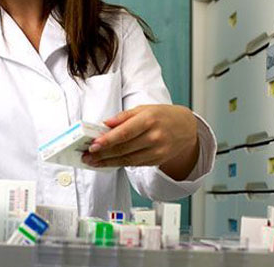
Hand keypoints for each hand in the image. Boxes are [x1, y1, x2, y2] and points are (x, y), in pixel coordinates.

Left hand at [82, 104, 199, 179]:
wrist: (186, 127)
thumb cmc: (162, 115)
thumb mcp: (143, 109)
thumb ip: (123, 117)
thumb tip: (105, 124)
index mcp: (149, 120)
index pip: (124, 133)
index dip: (107, 141)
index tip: (93, 145)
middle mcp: (154, 137)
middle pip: (124, 148)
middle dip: (103, 154)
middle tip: (87, 156)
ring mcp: (157, 151)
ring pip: (128, 160)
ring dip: (108, 162)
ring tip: (93, 162)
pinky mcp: (157, 161)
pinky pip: (135, 164)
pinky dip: (120, 164)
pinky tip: (109, 163)